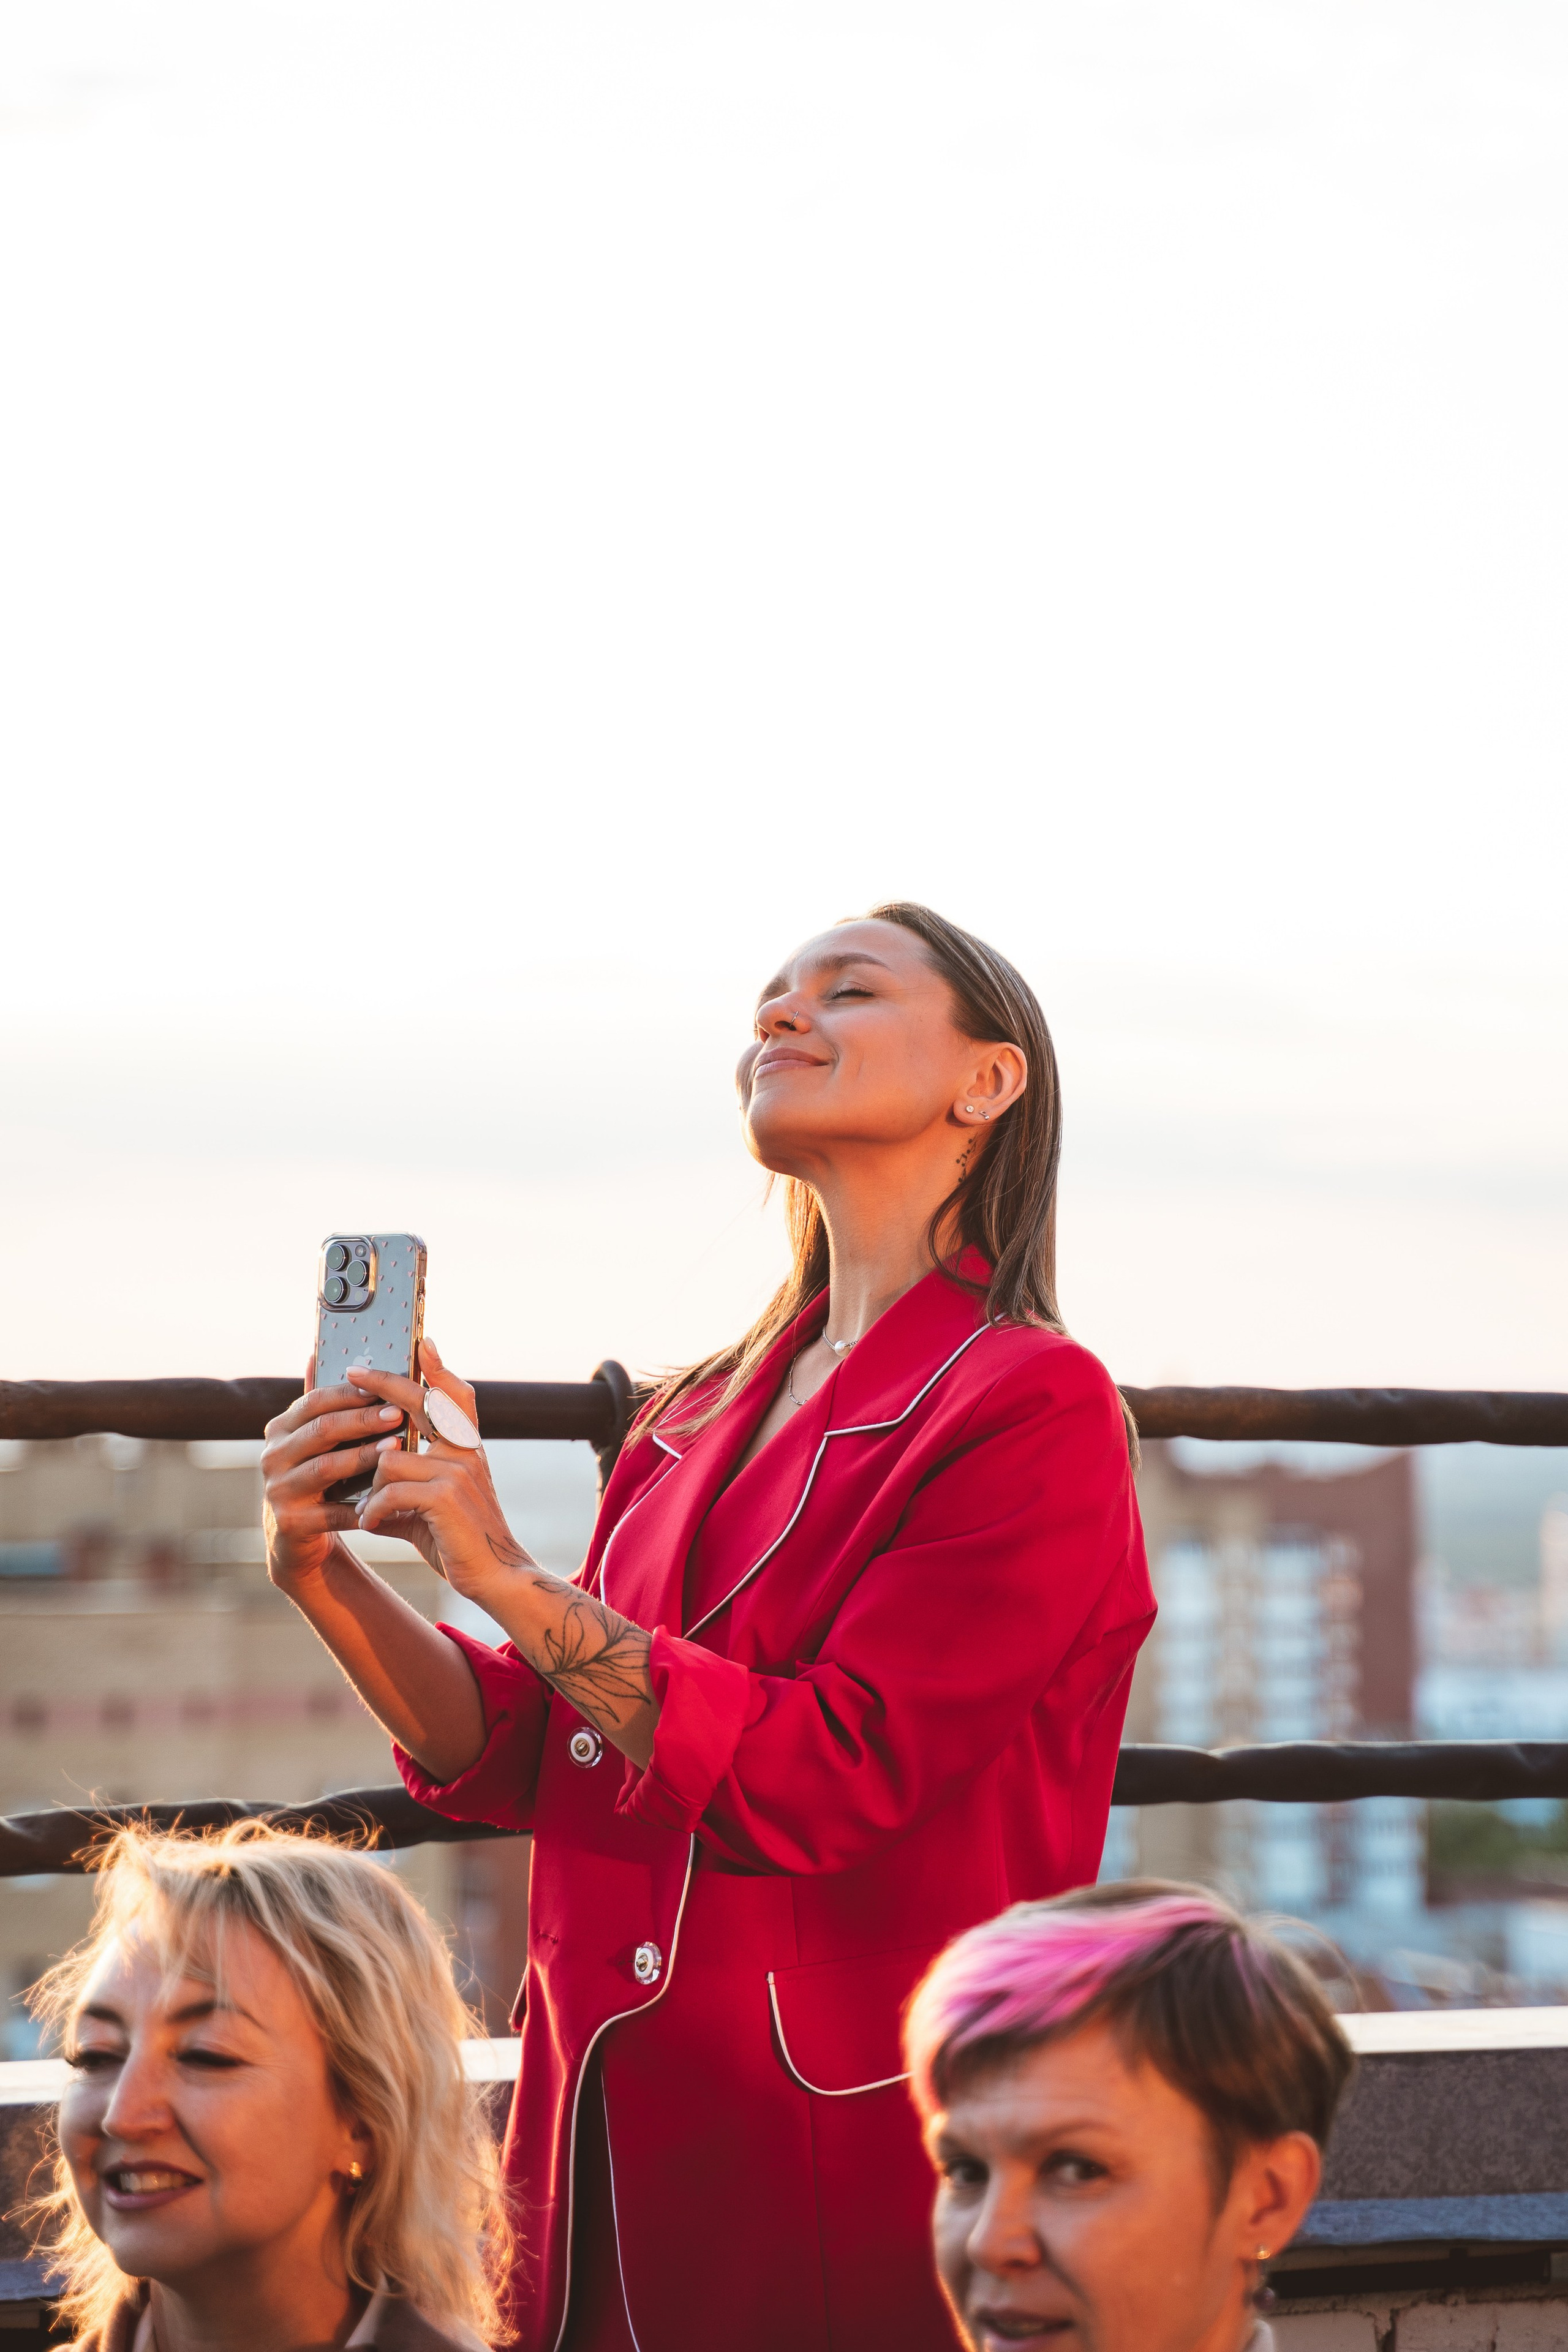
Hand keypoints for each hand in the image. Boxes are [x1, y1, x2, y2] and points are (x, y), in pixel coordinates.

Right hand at [262, 1354, 411, 1589]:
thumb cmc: (319, 1477)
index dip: (351, 1393)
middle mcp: (272, 1455)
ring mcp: (278, 1489)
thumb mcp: (315, 1439)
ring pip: (327, 1467)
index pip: (315, 1400)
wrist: (297, 1537)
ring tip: (397, 1449)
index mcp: (281, 1428)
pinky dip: (362, 1505)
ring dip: (364, 1457)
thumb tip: (317, 1352)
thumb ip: (320, 1402)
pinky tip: (389, 1497)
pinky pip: (332, 1512)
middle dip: (362, 1420)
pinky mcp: (289, 1522)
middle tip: (398, 1414)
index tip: (385, 1387)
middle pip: (322, 1430)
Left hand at [347, 1338, 539, 1605]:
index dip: (437, 1367)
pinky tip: (371, 1525)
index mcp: (466, 1447)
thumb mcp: (434, 1502)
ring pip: (388, 1457)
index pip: (456, 1393)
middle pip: (418, 1401)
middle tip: (351, 1372)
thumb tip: (365, 1480)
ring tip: (368, 1511)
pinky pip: (388, 1490)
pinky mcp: (445, 1496)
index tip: (421, 1344)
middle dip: (381, 1383)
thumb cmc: (459, 1539)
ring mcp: (457, 1470)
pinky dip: (372, 1510)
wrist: (495, 1576)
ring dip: (368, 1487)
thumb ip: (405, 1483)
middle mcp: (465, 1450)